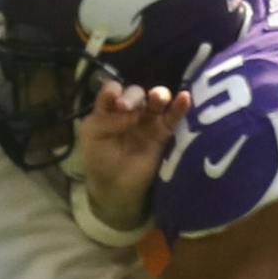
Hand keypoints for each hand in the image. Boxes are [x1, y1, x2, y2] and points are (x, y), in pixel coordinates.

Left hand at [77, 79, 189, 230]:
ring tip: (158, 98)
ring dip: (159, 94)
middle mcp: (130, 111)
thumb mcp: (92, 136)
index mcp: (109, 109)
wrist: (116, 187)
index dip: (115, 91)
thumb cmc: (100, 160)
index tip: (115, 102)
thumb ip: (106, 119)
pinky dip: (180, 106)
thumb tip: (132, 113)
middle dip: (133, 96)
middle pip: (136, 93)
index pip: (114, 90)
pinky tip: (185, 97)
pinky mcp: (163, 133)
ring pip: (156, 100)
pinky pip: (173, 117)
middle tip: (127, 109)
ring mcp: (148, 121)